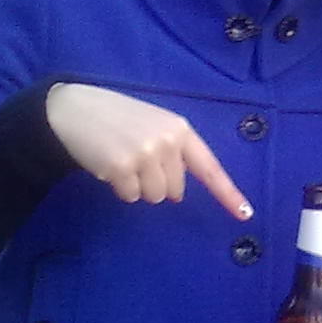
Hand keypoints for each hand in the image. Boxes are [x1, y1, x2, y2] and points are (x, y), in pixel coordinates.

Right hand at [45, 83, 251, 218]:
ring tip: (121, 159)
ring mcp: (145, 153)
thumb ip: (173, 151)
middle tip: (135, 158)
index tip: (245, 214)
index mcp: (180, 129)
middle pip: (175, 190)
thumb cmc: (117, 118)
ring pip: (153, 196)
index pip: (209, 167)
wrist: (75, 108)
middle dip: (156, 183)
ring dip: (137, 186)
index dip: (227, 193)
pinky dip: (119, 187)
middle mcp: (168, 141)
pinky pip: (130, 196)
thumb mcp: (153, 125)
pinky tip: (108, 164)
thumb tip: (176, 193)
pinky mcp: (122, 167)